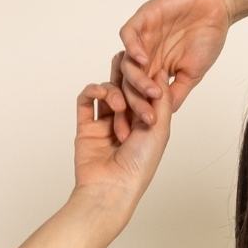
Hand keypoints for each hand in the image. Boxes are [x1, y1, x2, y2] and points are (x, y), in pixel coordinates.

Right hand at [71, 57, 173, 218]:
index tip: (148, 66)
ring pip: (107, 91)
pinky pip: (86, 100)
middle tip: (128, 60)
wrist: (113, 186)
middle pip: (124, 87)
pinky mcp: (86, 127)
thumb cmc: (140, 164)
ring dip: (113, 92)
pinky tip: (100, 93)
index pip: (144, 92)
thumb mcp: (160, 128)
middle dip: (126, 74)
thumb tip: (162, 70)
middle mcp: (126, 122)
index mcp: (146, 124)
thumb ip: (161, 98)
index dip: (145, 78)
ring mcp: (105, 124)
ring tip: (119, 106)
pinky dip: (93, 90)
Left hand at [114, 0, 234, 134]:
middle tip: (146, 120)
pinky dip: (133, 49)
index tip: (137, 136)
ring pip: (125, 64)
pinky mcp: (143, 19)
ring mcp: (142, 39)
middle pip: (127, 85)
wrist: (216, 6)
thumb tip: (164, 116)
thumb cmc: (207, 37)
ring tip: (152, 91)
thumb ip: (177, 93)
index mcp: (154, 71)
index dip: (135, 117)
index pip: (138, 97)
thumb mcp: (193, 74)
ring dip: (136, 81)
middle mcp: (144, 56)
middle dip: (134, 105)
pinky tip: (144, 61)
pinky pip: (128, 36)